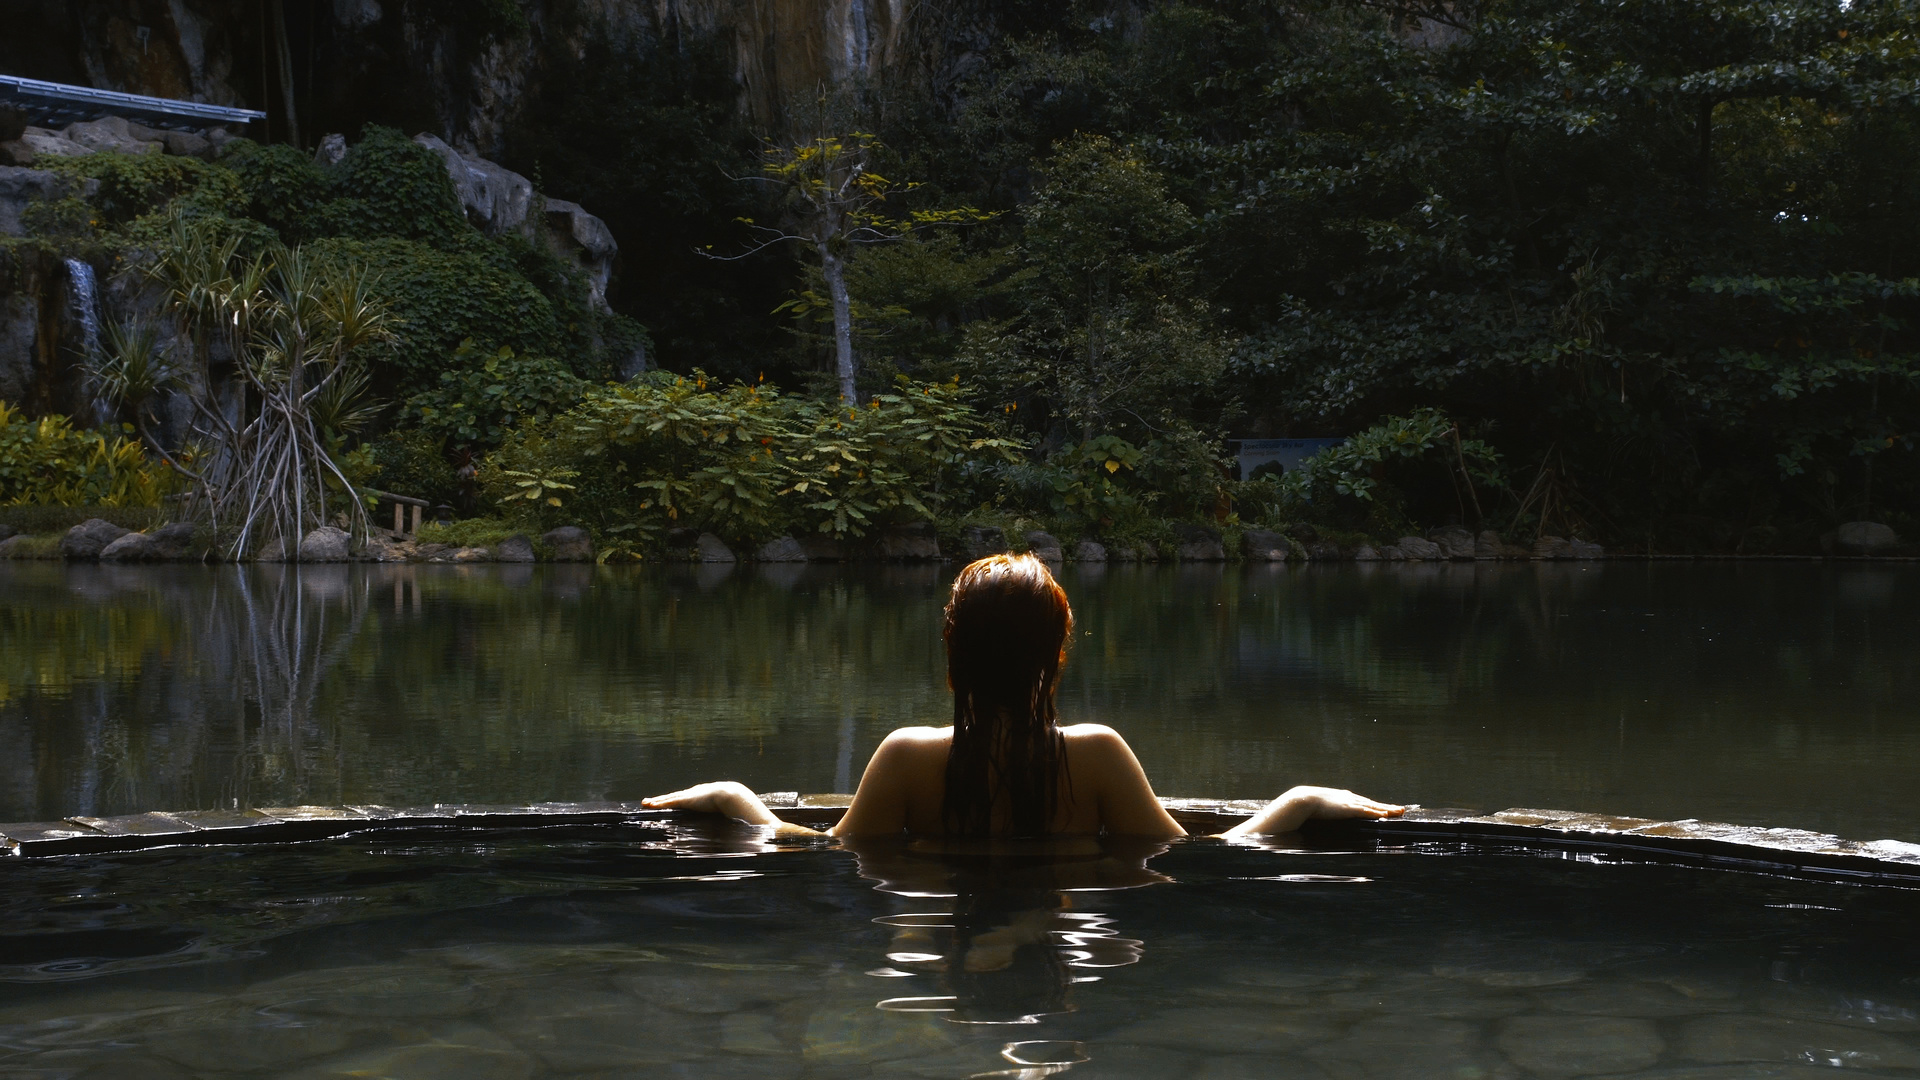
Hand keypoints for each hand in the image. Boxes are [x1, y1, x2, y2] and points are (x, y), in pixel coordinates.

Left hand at [641, 781, 779, 825]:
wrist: (739, 799)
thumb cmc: (746, 813)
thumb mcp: (742, 823)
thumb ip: (744, 832)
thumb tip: (761, 846)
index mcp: (714, 799)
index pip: (698, 802)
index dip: (689, 805)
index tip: (682, 809)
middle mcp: (703, 794)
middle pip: (682, 798)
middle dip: (669, 801)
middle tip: (657, 805)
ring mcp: (695, 795)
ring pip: (673, 799)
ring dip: (660, 802)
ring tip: (646, 804)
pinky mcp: (688, 798)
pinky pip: (670, 801)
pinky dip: (659, 802)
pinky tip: (648, 804)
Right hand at [1297, 786, 1405, 820]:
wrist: (1303, 800)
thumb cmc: (1310, 805)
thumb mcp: (1323, 807)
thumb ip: (1330, 811)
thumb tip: (1330, 817)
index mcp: (1345, 798)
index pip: (1365, 803)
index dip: (1377, 806)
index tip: (1387, 809)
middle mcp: (1351, 798)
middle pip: (1373, 804)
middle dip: (1388, 807)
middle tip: (1401, 810)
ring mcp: (1350, 803)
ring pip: (1373, 807)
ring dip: (1387, 809)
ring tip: (1399, 811)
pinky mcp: (1348, 809)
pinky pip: (1366, 812)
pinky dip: (1376, 813)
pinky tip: (1385, 816)